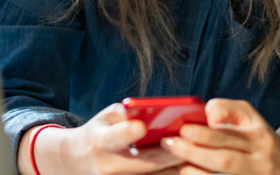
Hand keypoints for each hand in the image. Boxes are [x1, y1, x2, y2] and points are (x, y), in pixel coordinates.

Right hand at [18, 103, 183, 174]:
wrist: (79, 162)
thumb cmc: (99, 133)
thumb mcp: (105, 118)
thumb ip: (126, 113)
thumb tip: (152, 111)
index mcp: (100, 142)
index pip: (114, 138)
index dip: (127, 132)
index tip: (141, 126)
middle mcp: (110, 167)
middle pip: (148, 162)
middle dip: (174, 151)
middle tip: (197, 140)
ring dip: (181, 166)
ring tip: (199, 154)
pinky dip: (173, 172)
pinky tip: (187, 165)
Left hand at [161, 99, 279, 174]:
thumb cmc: (257, 134)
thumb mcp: (248, 114)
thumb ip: (226, 109)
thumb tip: (207, 118)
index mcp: (259, 138)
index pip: (231, 136)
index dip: (205, 134)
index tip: (183, 129)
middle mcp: (259, 162)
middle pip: (225, 161)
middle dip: (194, 152)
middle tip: (169, 144)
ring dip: (196, 173)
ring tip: (175, 164)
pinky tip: (187, 173)